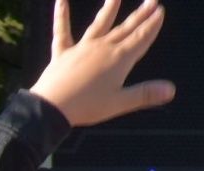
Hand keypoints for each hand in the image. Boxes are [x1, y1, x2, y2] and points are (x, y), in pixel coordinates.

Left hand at [30, 0, 171, 126]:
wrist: (52, 108)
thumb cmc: (86, 107)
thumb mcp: (119, 103)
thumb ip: (145, 94)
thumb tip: (170, 91)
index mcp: (119, 59)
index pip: (141, 38)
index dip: (152, 25)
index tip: (160, 11)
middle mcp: (102, 48)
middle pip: (125, 28)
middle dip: (140, 14)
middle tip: (151, 0)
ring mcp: (82, 48)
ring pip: (99, 24)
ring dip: (109, 9)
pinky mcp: (62, 53)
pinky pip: (61, 31)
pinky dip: (61, 15)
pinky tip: (60, 1)